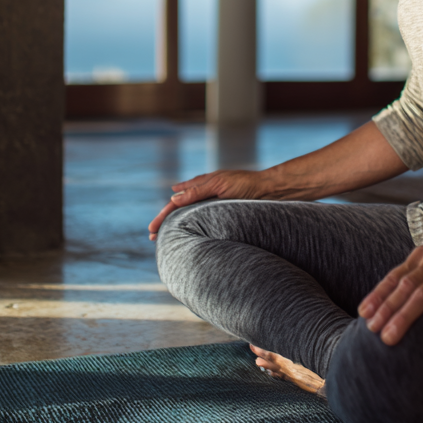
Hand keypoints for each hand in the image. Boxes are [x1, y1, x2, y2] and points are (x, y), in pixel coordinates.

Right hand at [147, 170, 265, 239]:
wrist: (270, 190)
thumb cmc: (246, 185)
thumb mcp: (219, 186)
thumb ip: (197, 191)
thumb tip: (173, 197)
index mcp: (202, 185)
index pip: (176, 202)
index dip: (163, 215)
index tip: (152, 230)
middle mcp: (206, 194)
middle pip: (180, 209)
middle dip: (165, 222)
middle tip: (153, 237)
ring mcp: (214, 203)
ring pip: (190, 215)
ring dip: (177, 225)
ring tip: (166, 238)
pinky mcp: (224, 212)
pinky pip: (203, 219)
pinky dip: (193, 225)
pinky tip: (190, 233)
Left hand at [357, 239, 422, 355]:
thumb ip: (412, 274)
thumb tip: (384, 298)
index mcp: (421, 256)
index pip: (394, 276)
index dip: (378, 295)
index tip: (363, 313)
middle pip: (405, 287)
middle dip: (386, 309)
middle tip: (372, 331)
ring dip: (404, 318)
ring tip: (389, 339)